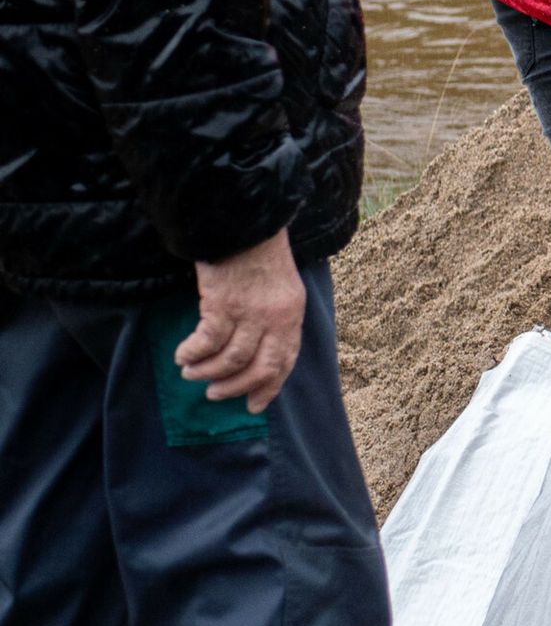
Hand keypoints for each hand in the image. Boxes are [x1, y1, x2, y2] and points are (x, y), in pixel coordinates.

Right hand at [177, 227, 305, 413]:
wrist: (246, 220)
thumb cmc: (260, 252)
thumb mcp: (282, 286)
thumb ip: (275, 317)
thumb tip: (256, 350)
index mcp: (293, 314)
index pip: (285, 361)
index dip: (268, 386)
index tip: (253, 405)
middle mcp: (277, 317)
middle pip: (259, 367)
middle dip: (235, 387)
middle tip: (214, 394)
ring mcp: (251, 312)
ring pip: (230, 359)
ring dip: (207, 372)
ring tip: (191, 373)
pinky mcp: (223, 303)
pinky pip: (206, 341)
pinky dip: (193, 353)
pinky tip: (182, 355)